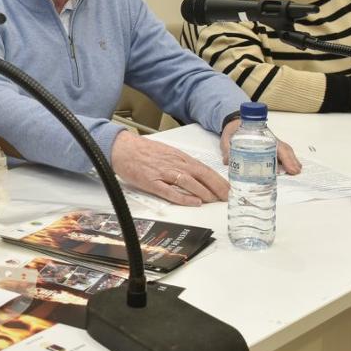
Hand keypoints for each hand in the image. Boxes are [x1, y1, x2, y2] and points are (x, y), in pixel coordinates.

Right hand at [111, 130, 227, 205]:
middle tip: (228, 197)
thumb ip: (182, 163)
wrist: (122, 148)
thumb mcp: (167, 153)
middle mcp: (174, 163)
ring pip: (189, 182)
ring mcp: (163, 172)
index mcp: (179, 157)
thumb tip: (198, 174)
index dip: (218, 180)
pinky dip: (184, 197)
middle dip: (217, 187)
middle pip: (201, 175)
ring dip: (204, 192)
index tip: (229, 189)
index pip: (205, 169)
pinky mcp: (152, 182)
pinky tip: (194, 202)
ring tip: (215, 201)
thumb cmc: (143, 151)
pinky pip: (170, 191)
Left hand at [221, 120, 300, 174]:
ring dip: (291, 161)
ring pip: (284, 151)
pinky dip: (286, 161)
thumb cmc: (234, 130)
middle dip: (291, 160)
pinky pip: (280, 154)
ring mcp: (269, 144)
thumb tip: (227, 160)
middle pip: (283, 149)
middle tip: (296, 172)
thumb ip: (227, 148)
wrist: (235, 124)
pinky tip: (289, 169)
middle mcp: (268, 139)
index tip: (291, 167)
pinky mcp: (268, 148)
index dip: (285, 157)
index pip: (276, 145)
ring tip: (296, 172)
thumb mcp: (227, 137)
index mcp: (260, 135)